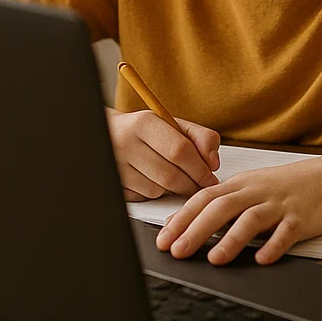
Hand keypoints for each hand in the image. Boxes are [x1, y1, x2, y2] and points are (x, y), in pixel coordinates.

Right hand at [105, 108, 220, 200]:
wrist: (109, 134)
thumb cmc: (148, 131)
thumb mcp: (174, 124)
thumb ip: (201, 138)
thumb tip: (212, 163)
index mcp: (144, 123)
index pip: (179, 150)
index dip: (200, 168)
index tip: (210, 176)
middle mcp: (126, 144)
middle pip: (170, 176)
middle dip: (191, 184)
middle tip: (200, 184)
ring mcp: (116, 166)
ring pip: (157, 190)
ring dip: (173, 189)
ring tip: (174, 176)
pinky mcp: (114, 183)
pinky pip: (143, 197)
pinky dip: (156, 193)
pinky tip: (155, 180)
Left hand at [155, 157, 321, 265]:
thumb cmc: (288, 187)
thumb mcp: (252, 188)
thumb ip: (222, 204)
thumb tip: (184, 223)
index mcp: (241, 184)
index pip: (204, 199)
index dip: (182, 218)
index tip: (163, 239)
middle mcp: (258, 192)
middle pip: (222, 208)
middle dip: (197, 230)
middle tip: (178, 251)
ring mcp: (280, 205)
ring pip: (251, 219)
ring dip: (231, 240)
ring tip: (215, 259)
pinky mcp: (303, 218)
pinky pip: (287, 232)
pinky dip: (274, 246)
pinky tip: (262, 259)